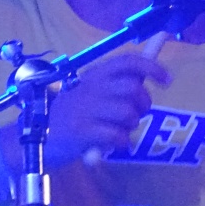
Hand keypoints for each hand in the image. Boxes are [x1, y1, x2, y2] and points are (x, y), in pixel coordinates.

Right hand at [45, 53, 170, 167]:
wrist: (37, 136)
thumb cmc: (71, 114)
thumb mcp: (90, 94)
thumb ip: (114, 87)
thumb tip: (145, 81)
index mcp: (95, 75)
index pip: (127, 62)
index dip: (151, 68)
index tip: (167, 80)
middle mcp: (92, 88)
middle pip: (132, 88)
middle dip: (143, 103)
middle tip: (138, 114)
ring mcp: (86, 109)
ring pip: (127, 112)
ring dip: (131, 124)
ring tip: (121, 129)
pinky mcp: (82, 132)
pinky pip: (117, 135)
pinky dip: (122, 141)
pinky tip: (115, 143)